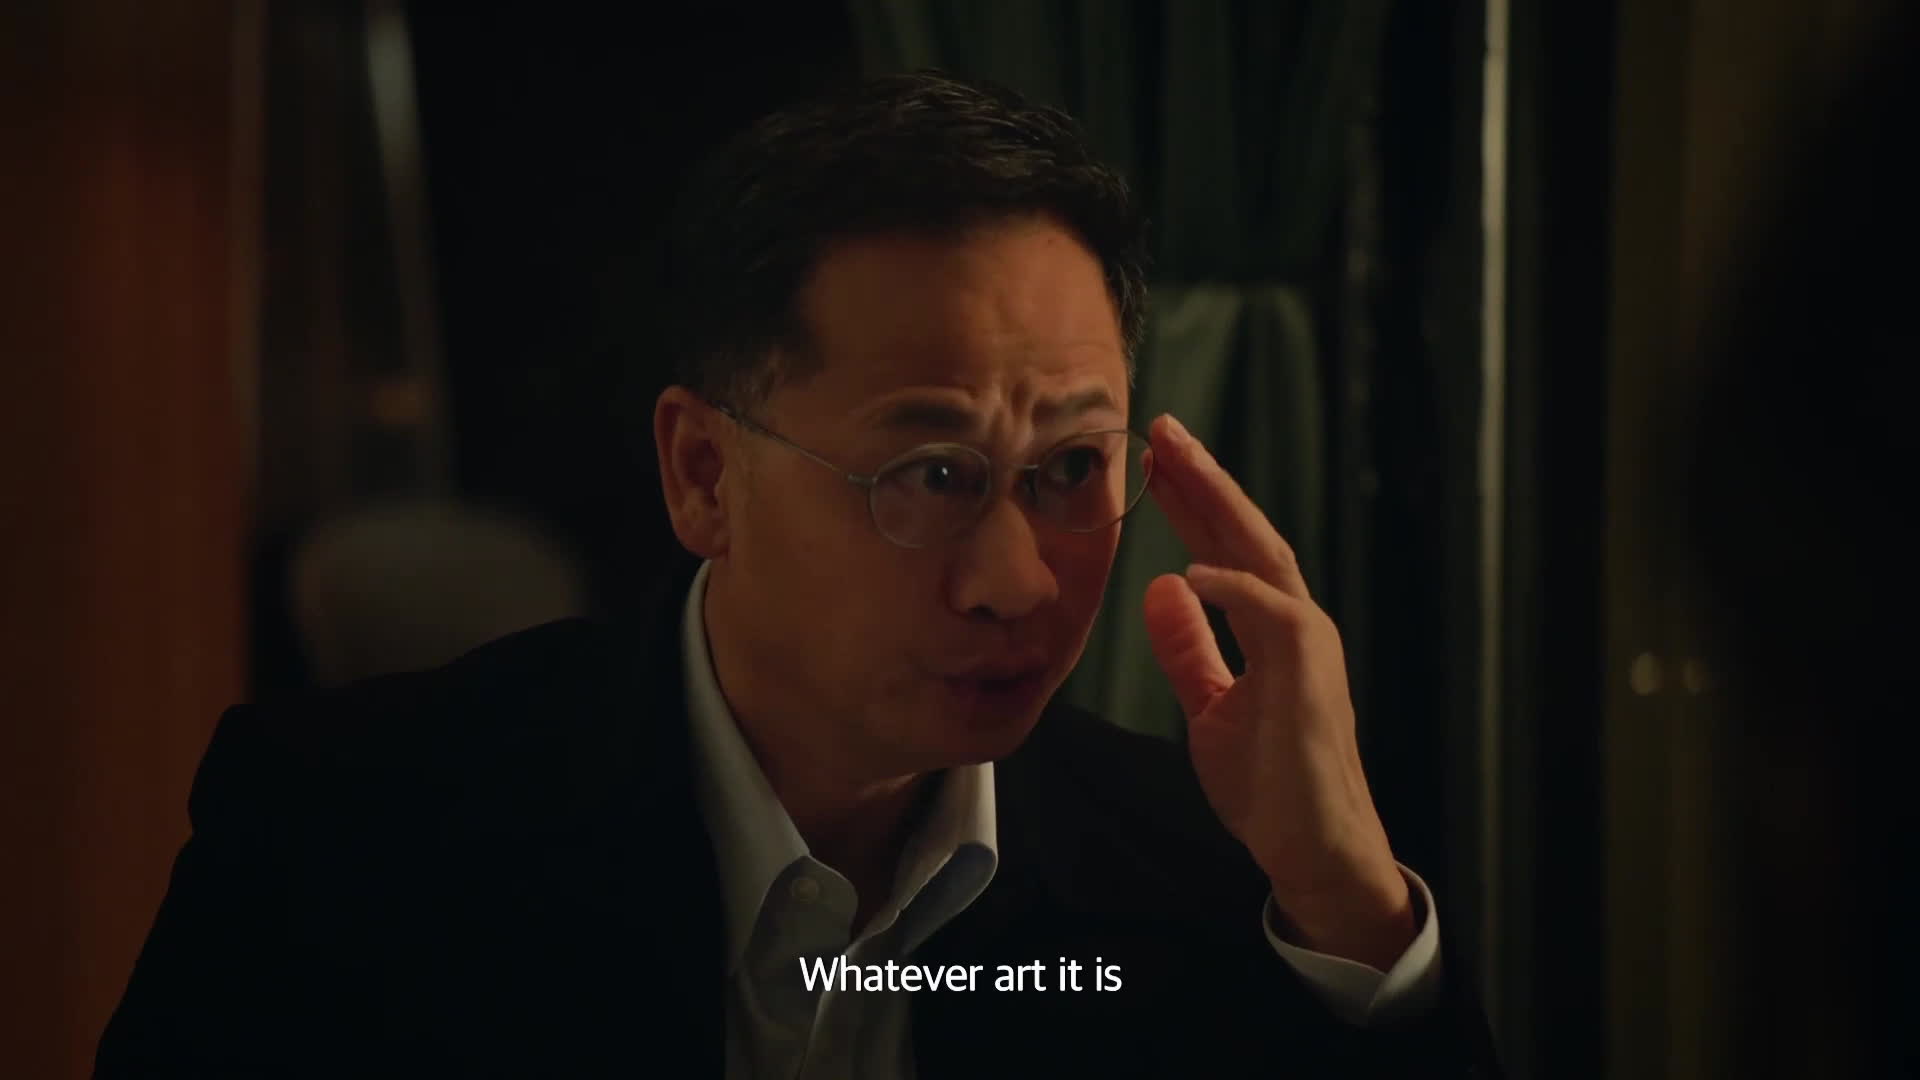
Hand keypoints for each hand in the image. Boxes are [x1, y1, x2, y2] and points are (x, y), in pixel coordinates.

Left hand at [1140, 414, 1414, 969]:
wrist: (1310, 845)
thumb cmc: (1271, 781)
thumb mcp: (1211, 706)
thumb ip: (1190, 649)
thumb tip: (1163, 589)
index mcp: (1272, 627)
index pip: (1225, 550)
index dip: (1189, 504)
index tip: (1151, 463)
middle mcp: (1294, 621)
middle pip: (1245, 535)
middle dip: (1202, 479)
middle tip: (1159, 428)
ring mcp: (1308, 643)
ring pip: (1262, 555)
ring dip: (1219, 505)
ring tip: (1177, 460)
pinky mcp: (1310, 674)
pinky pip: (1272, 617)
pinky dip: (1234, 589)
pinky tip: (1193, 569)